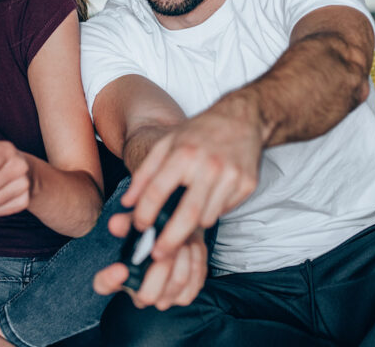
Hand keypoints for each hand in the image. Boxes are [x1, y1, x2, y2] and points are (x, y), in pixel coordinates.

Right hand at [93, 211, 206, 309]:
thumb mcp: (143, 220)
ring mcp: (162, 298)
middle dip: (160, 270)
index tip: (121, 268)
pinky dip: (195, 264)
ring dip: (182, 260)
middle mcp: (138, 292)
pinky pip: (191, 287)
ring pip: (174, 286)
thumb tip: (116, 223)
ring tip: (184, 241)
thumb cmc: (158, 230)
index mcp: (121, 273)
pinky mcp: (183, 297)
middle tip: (167, 248)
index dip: (110, 280)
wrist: (184, 234)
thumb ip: (129, 221)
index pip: (104, 284)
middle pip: (146, 296)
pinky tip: (193, 248)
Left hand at [127, 105, 262, 259]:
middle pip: (187, 215)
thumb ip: (145, 173)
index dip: (145, 214)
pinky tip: (210, 194)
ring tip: (186, 214)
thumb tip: (127, 203)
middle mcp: (209, 165)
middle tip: (158, 255)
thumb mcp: (167, 143)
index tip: (139, 227)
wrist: (242, 118)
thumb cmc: (199, 132)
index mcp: (184, 153)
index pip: (158, 191)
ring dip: (193, 223)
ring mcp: (231, 176)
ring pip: (207, 217)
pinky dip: (212, 211)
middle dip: (170, 240)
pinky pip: (224, 211)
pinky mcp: (247, 184)